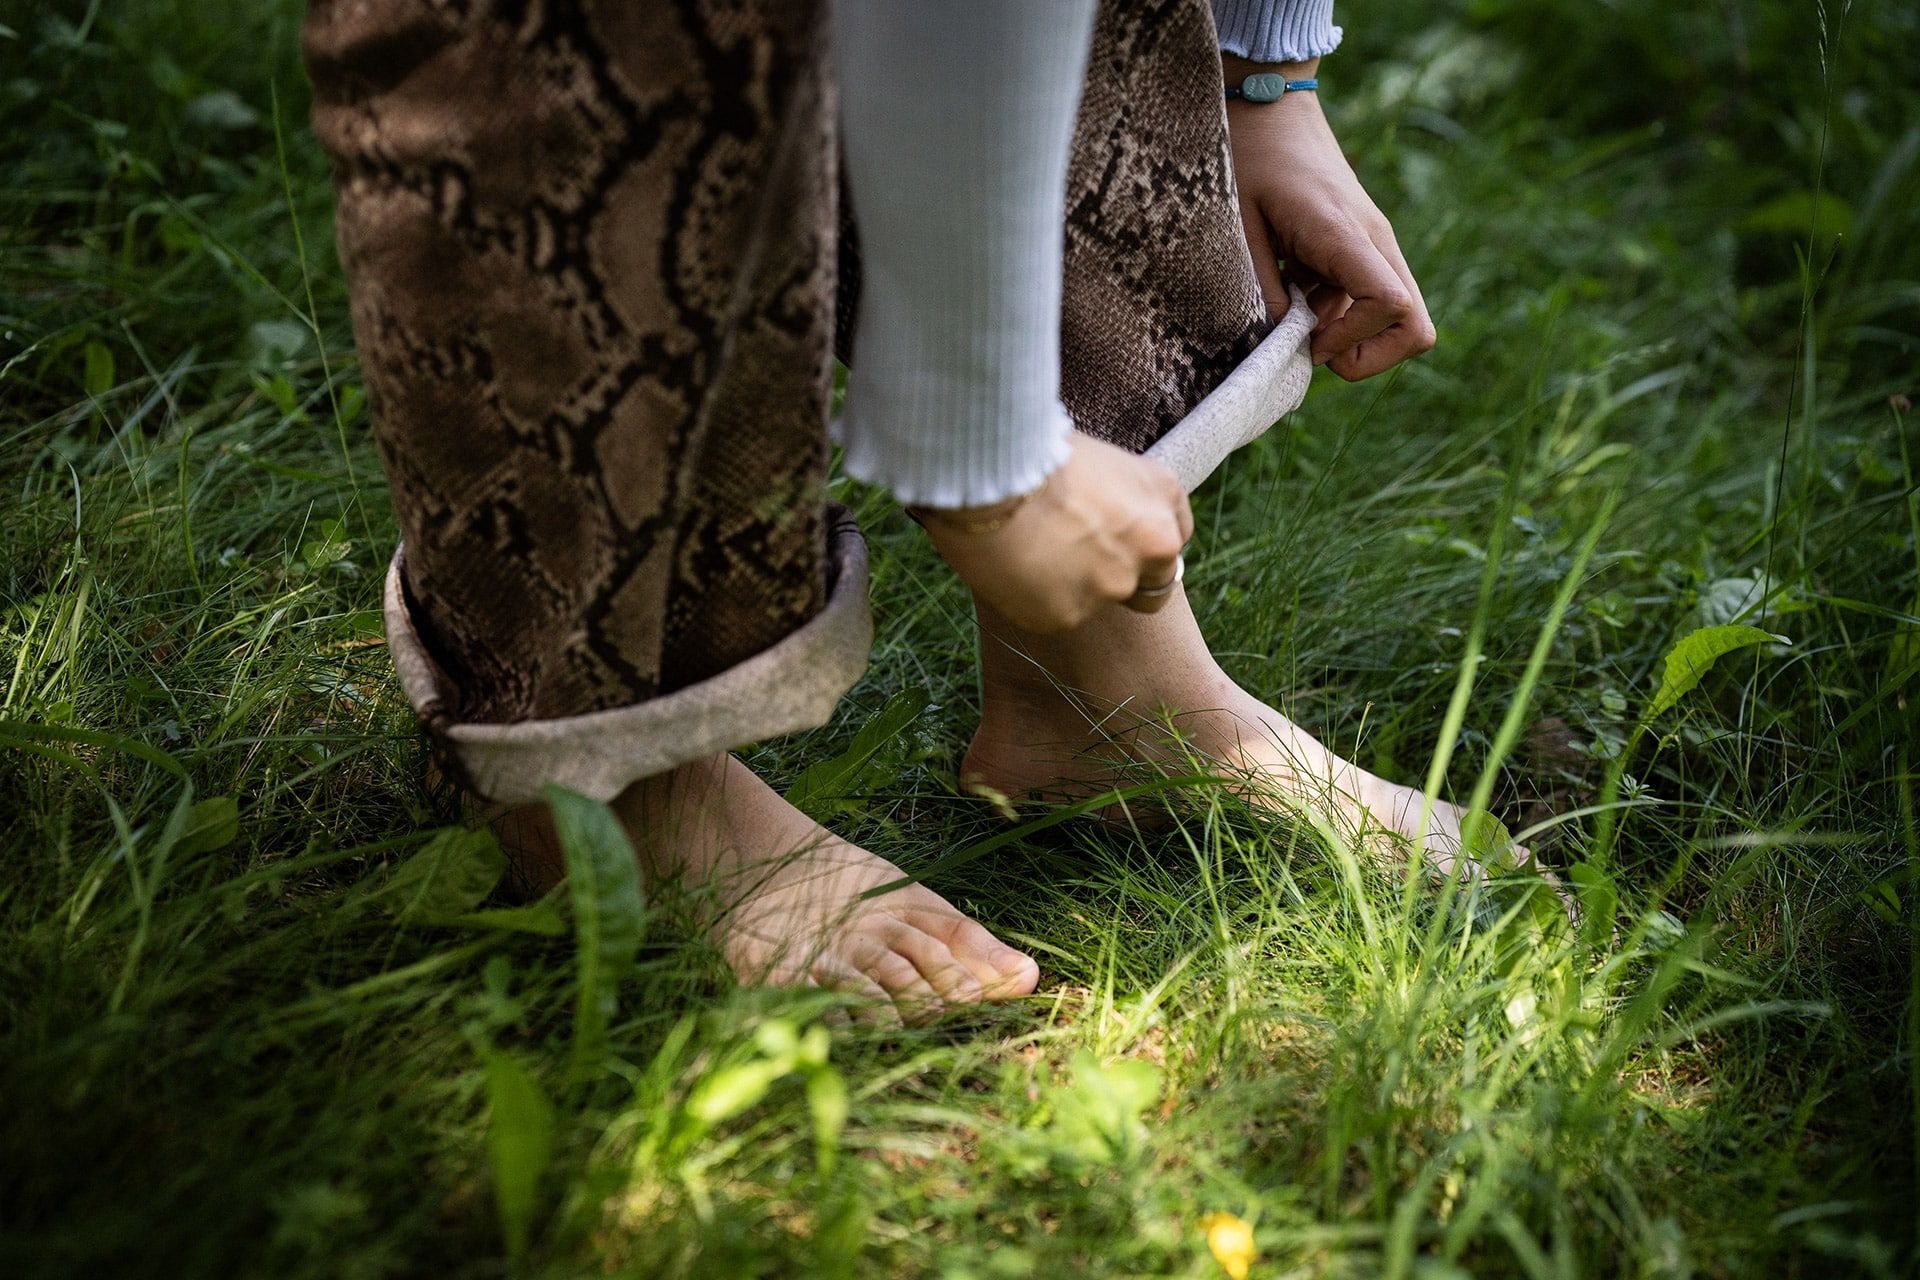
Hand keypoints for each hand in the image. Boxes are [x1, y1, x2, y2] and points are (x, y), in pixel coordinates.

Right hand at [920, 434, 1190, 633]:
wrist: (990, 475)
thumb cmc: (1032, 448)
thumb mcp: (1093, 456)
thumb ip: (1114, 493)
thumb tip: (1098, 508)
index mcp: (1161, 494)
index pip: (1175, 540)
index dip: (1145, 545)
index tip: (1120, 542)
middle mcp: (1151, 545)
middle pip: (1154, 588)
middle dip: (1124, 580)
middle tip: (1080, 563)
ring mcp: (1112, 585)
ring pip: (1097, 602)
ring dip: (1070, 588)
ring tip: (1027, 554)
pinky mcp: (1070, 615)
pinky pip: (1053, 614)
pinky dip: (1034, 600)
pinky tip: (1009, 569)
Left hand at [1223, 55, 1434, 380]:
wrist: (1271, 104)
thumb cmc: (1251, 155)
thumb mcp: (1239, 224)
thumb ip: (1258, 286)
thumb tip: (1276, 341)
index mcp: (1345, 234)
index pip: (1392, 306)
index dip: (1355, 342)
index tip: (1308, 340)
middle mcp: (1374, 242)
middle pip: (1415, 327)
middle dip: (1369, 356)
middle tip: (1313, 345)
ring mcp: (1374, 244)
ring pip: (1397, 317)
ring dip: (1349, 333)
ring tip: (1294, 307)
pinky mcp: (1363, 245)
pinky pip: (1371, 297)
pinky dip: (1338, 311)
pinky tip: (1295, 285)